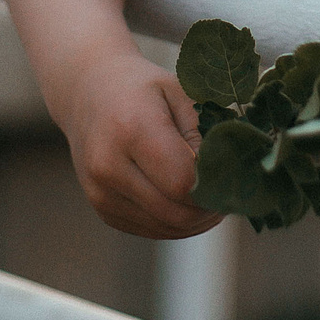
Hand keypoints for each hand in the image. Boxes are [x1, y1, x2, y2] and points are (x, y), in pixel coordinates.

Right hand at [50, 46, 223, 240]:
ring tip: (210, 195)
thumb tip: (226, 176)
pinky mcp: (103, 210)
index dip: (214, 185)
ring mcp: (101, 193)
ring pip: (167, 228)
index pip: (183, 182)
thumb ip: (205, 134)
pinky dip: (176, 222)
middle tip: (228, 192)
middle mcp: (109, 166)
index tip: (230, 172)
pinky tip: (185, 200)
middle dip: (210, 209)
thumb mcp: (181, 93)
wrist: (88, 92)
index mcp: (131, 128)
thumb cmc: (144, 89)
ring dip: (196, 220)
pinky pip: (152, 230)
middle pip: (177, 213)